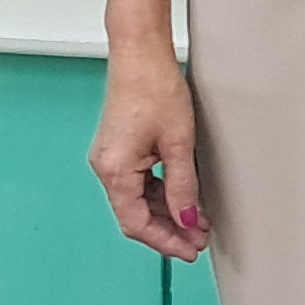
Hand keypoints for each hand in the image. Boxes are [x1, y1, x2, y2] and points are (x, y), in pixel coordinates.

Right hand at [89, 55, 208, 261]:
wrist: (140, 53)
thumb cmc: (154, 87)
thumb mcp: (179, 144)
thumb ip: (183, 187)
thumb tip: (187, 220)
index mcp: (114, 170)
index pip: (136, 224)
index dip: (164, 242)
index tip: (189, 251)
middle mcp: (106, 167)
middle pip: (135, 215)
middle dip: (168, 231)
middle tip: (198, 241)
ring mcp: (111, 158)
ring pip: (138, 201)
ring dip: (166, 214)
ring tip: (196, 222)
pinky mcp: (119, 148)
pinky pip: (138, 183)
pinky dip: (159, 195)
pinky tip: (181, 199)